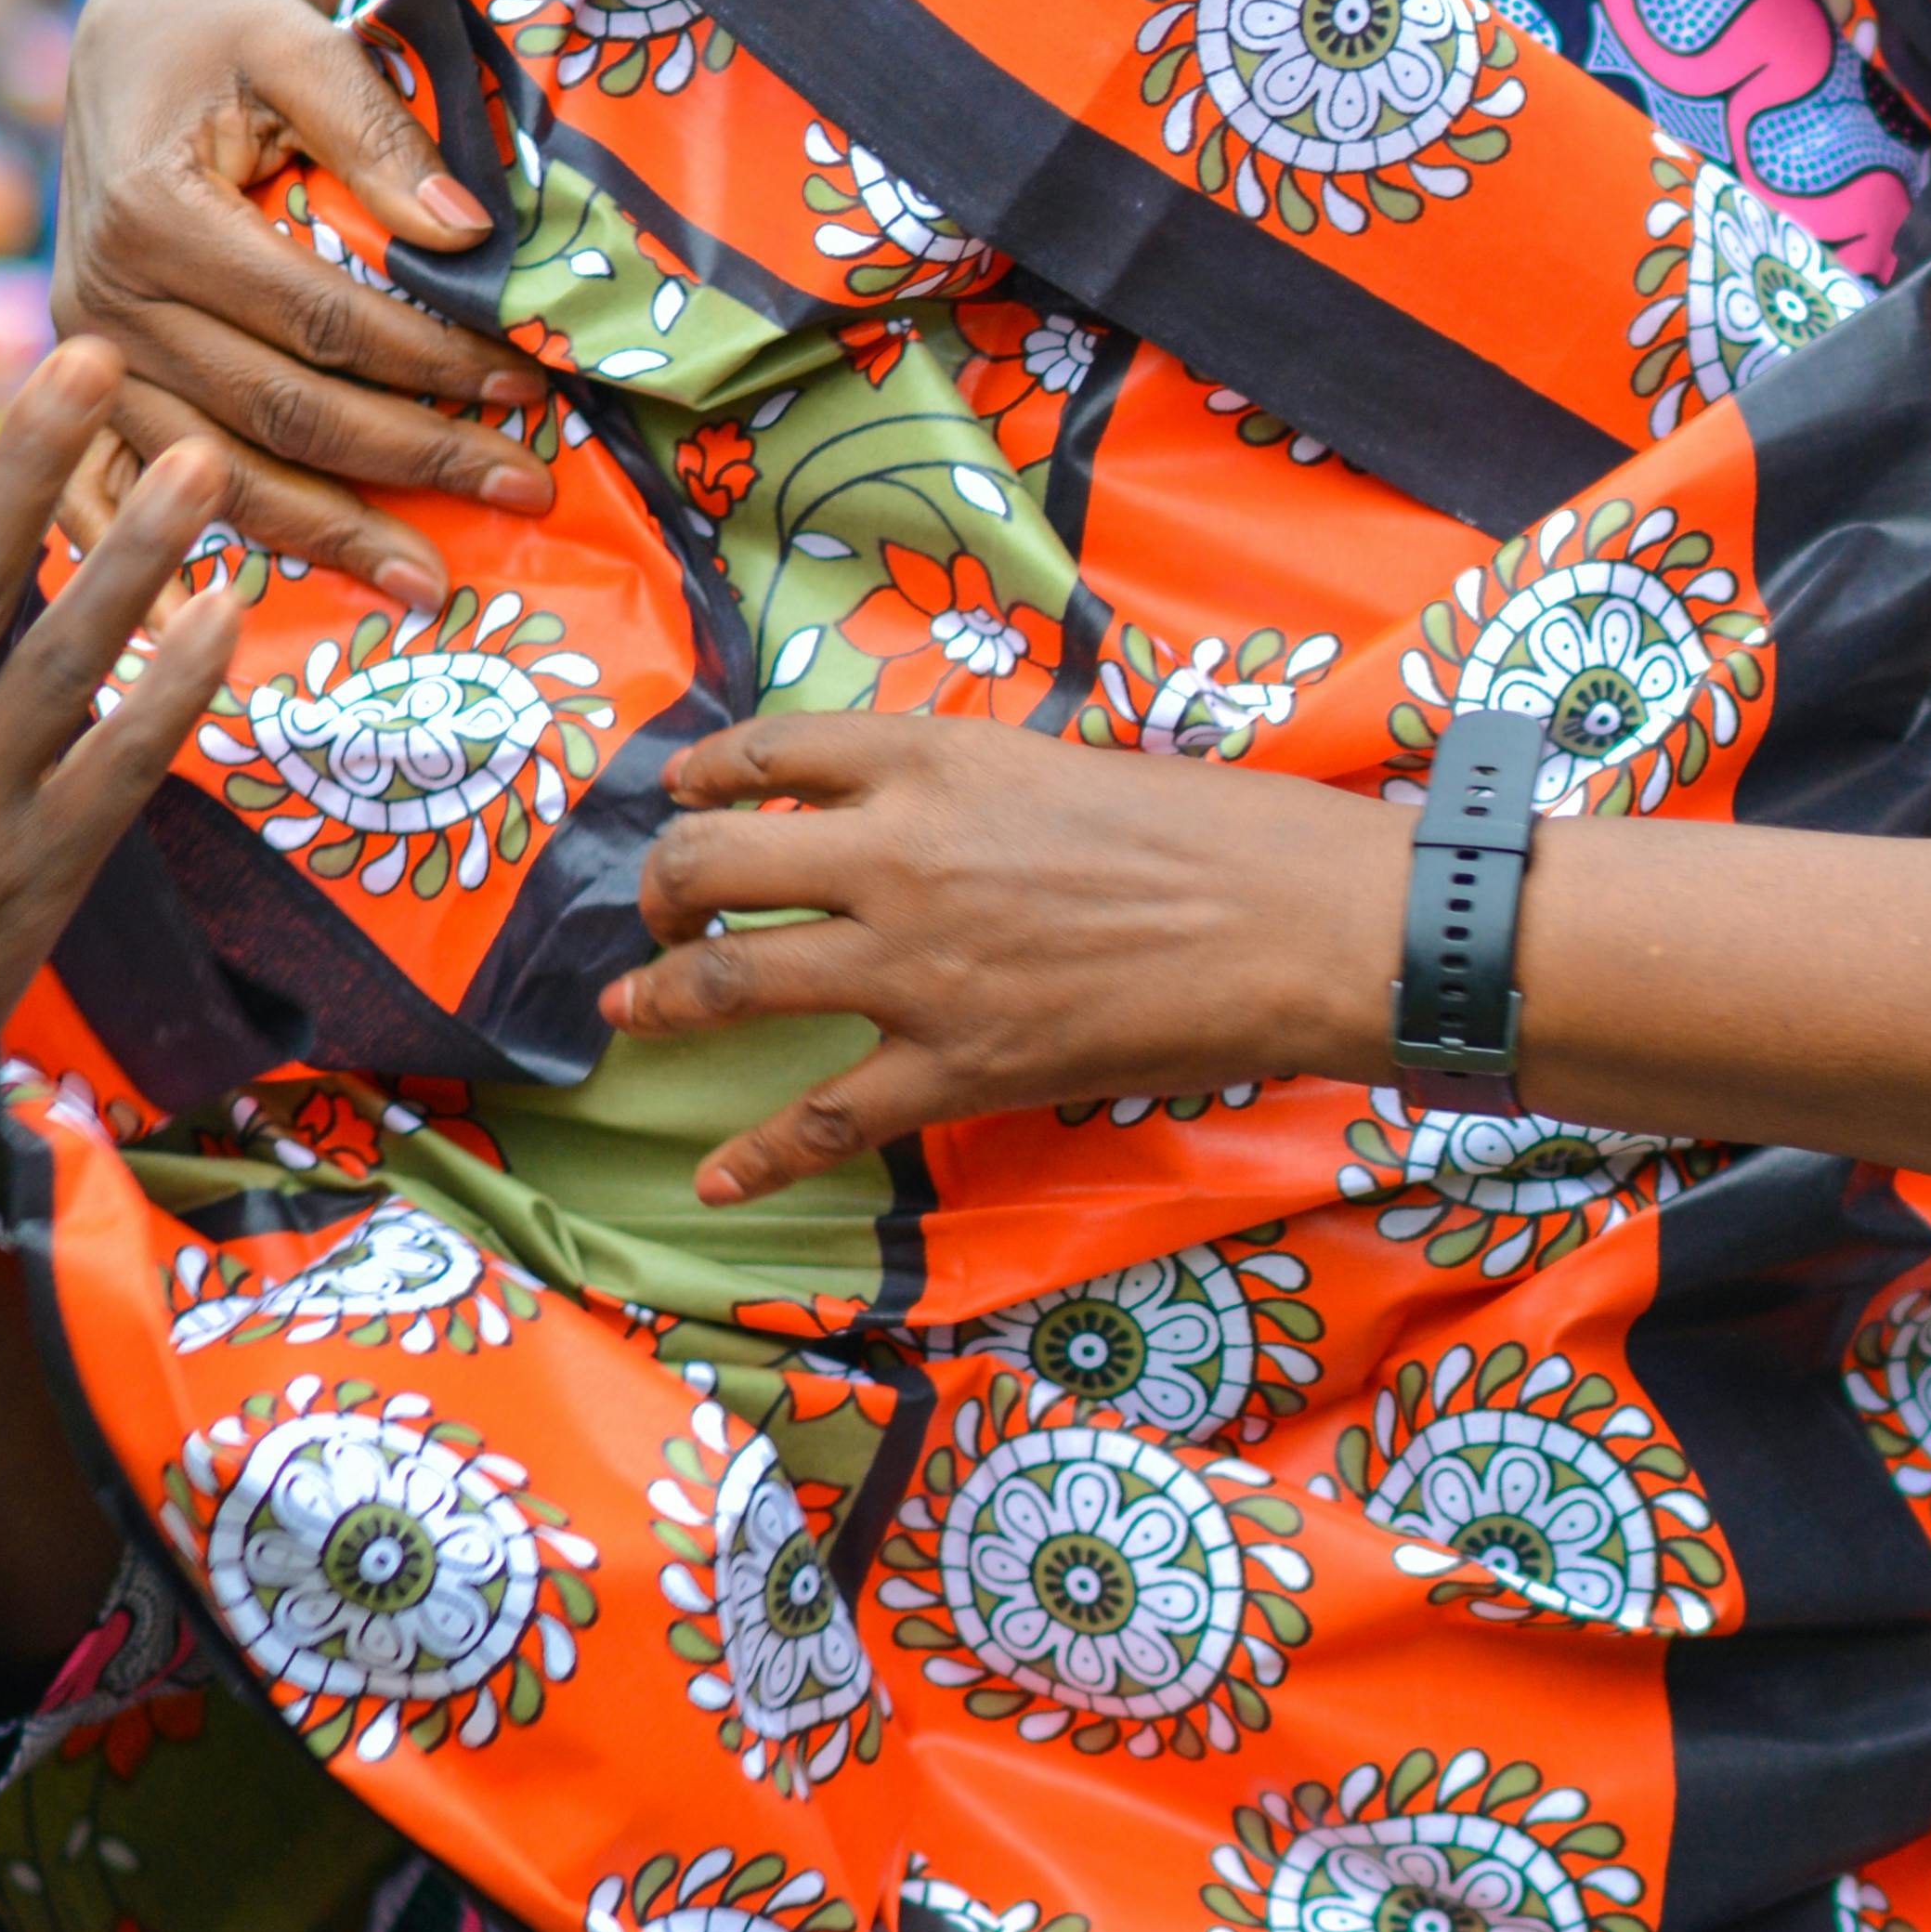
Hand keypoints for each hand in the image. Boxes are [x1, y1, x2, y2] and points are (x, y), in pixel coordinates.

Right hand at [0, 347, 242, 1043]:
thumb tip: (23, 529)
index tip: (41, 355)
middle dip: (25, 463)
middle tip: (91, 350)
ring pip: (50, 658)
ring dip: (124, 557)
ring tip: (201, 463)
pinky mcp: (35, 872)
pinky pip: (111, 770)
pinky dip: (162, 692)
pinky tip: (217, 617)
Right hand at [50, 0, 552, 602]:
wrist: (144, 25)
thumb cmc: (233, 29)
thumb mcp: (302, 42)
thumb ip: (378, 133)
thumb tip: (468, 237)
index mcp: (155, 216)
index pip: (323, 322)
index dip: (435, 362)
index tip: (533, 387)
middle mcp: (106, 303)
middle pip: (281, 412)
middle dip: (412, 459)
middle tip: (526, 492)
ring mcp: (93, 358)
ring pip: (219, 476)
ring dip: (329, 535)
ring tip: (429, 582)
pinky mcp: (94, 388)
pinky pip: (142, 492)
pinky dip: (203, 552)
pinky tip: (262, 610)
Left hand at [615, 704, 1403, 1206]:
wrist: (1297, 924)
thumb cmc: (1218, 832)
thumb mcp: (1071, 763)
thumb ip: (975, 787)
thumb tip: (921, 819)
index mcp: (936, 758)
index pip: (769, 749)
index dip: (703, 775)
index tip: (683, 797)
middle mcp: (899, 853)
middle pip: (715, 861)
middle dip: (664, 889)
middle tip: (662, 914)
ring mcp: (917, 966)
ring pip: (733, 980)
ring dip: (662, 996)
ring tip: (633, 1007)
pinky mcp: (956, 1066)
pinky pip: (821, 1117)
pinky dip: (753, 1156)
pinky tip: (709, 1182)